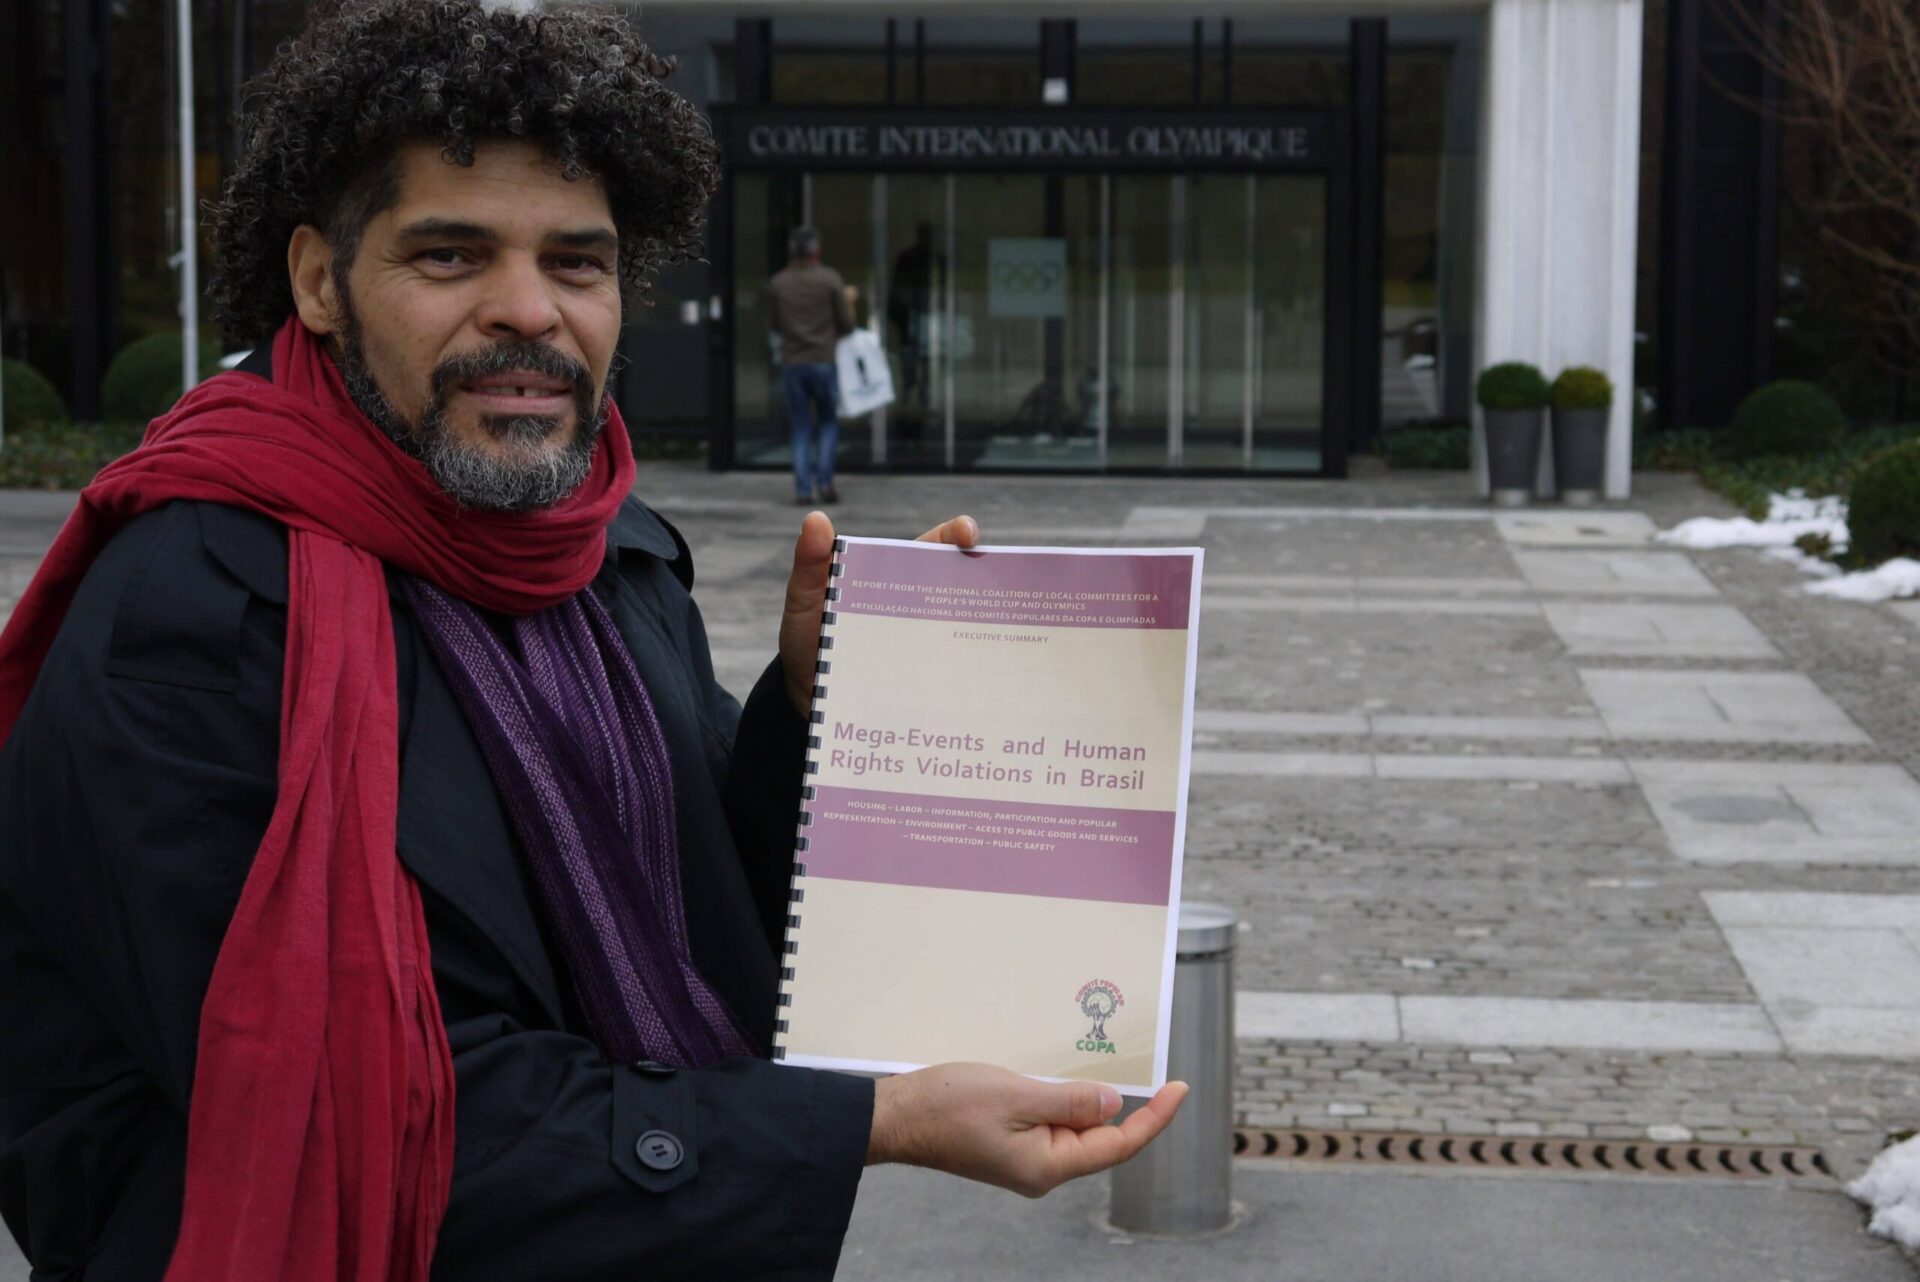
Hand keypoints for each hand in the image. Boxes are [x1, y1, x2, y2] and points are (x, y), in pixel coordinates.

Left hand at [779, 512, 979, 716]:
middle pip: (960, 586)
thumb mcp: (804, 600)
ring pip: (962, 631)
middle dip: (986, 583)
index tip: (968, 536)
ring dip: (982, 634)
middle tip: (995, 592)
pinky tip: (975, 684)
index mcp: (894, 576)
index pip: (934, 547)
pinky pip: (948, 672)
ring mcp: (924, 643)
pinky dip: (964, 675)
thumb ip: (809, 564)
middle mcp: (918, 606)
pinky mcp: (923, 677)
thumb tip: (816, 519)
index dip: (957, 535)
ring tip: (996, 641)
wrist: (804, 695)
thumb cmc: (808, 636)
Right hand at [866, 1063, 1187, 1197]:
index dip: (1154, 1118)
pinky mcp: (1009, 1142)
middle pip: (1099, 1137)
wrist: (897, 1115)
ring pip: (1074, 1125)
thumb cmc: (949, 1106)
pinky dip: (1062, 1096)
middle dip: (1120, 1101)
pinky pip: (1050, 1119)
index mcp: (1048, 1166)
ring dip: (1088, 1095)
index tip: (1179, 1089)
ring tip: (1097, 1059)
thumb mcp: (1018, 1095)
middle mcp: (1041, 1168)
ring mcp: (1024, 1157)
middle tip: (1143, 1062)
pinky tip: (1061, 1072)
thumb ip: (1070, 1101)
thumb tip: (1115, 1104)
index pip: (1118, 1145)